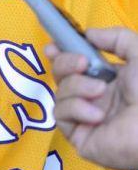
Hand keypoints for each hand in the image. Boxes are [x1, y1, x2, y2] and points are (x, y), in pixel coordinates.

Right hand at [45, 27, 137, 169]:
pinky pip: (61, 115)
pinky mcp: (80, 135)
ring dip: (76, 86)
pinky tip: (97, 115)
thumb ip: (116, 38)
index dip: (61, 54)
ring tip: (100, 91)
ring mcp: (87, 116)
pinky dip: (76, 108)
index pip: (76, 65)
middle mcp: (96, 97)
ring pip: (60, 93)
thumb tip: (89, 34)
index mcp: (110, 80)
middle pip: (61, 76)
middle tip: (81, 63)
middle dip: (64, 63)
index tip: (53, 46)